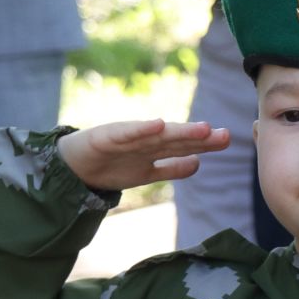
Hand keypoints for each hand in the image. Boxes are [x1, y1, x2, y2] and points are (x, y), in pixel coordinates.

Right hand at [58, 119, 230, 191]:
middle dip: (198, 136)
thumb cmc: (109, 166)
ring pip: (157, 135)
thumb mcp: (145, 173)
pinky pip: (126, 134)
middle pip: (175, 139)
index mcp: (154, 150)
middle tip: (223, 134)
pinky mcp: (106, 137)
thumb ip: (171, 168)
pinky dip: (142, 129)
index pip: (183, 146)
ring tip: (202, 129)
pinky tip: (158, 125)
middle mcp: (144, 141)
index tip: (226, 139)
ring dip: (179, 132)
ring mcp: (126, 138)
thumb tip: (198, 163)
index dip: (204, 143)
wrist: (71, 167)